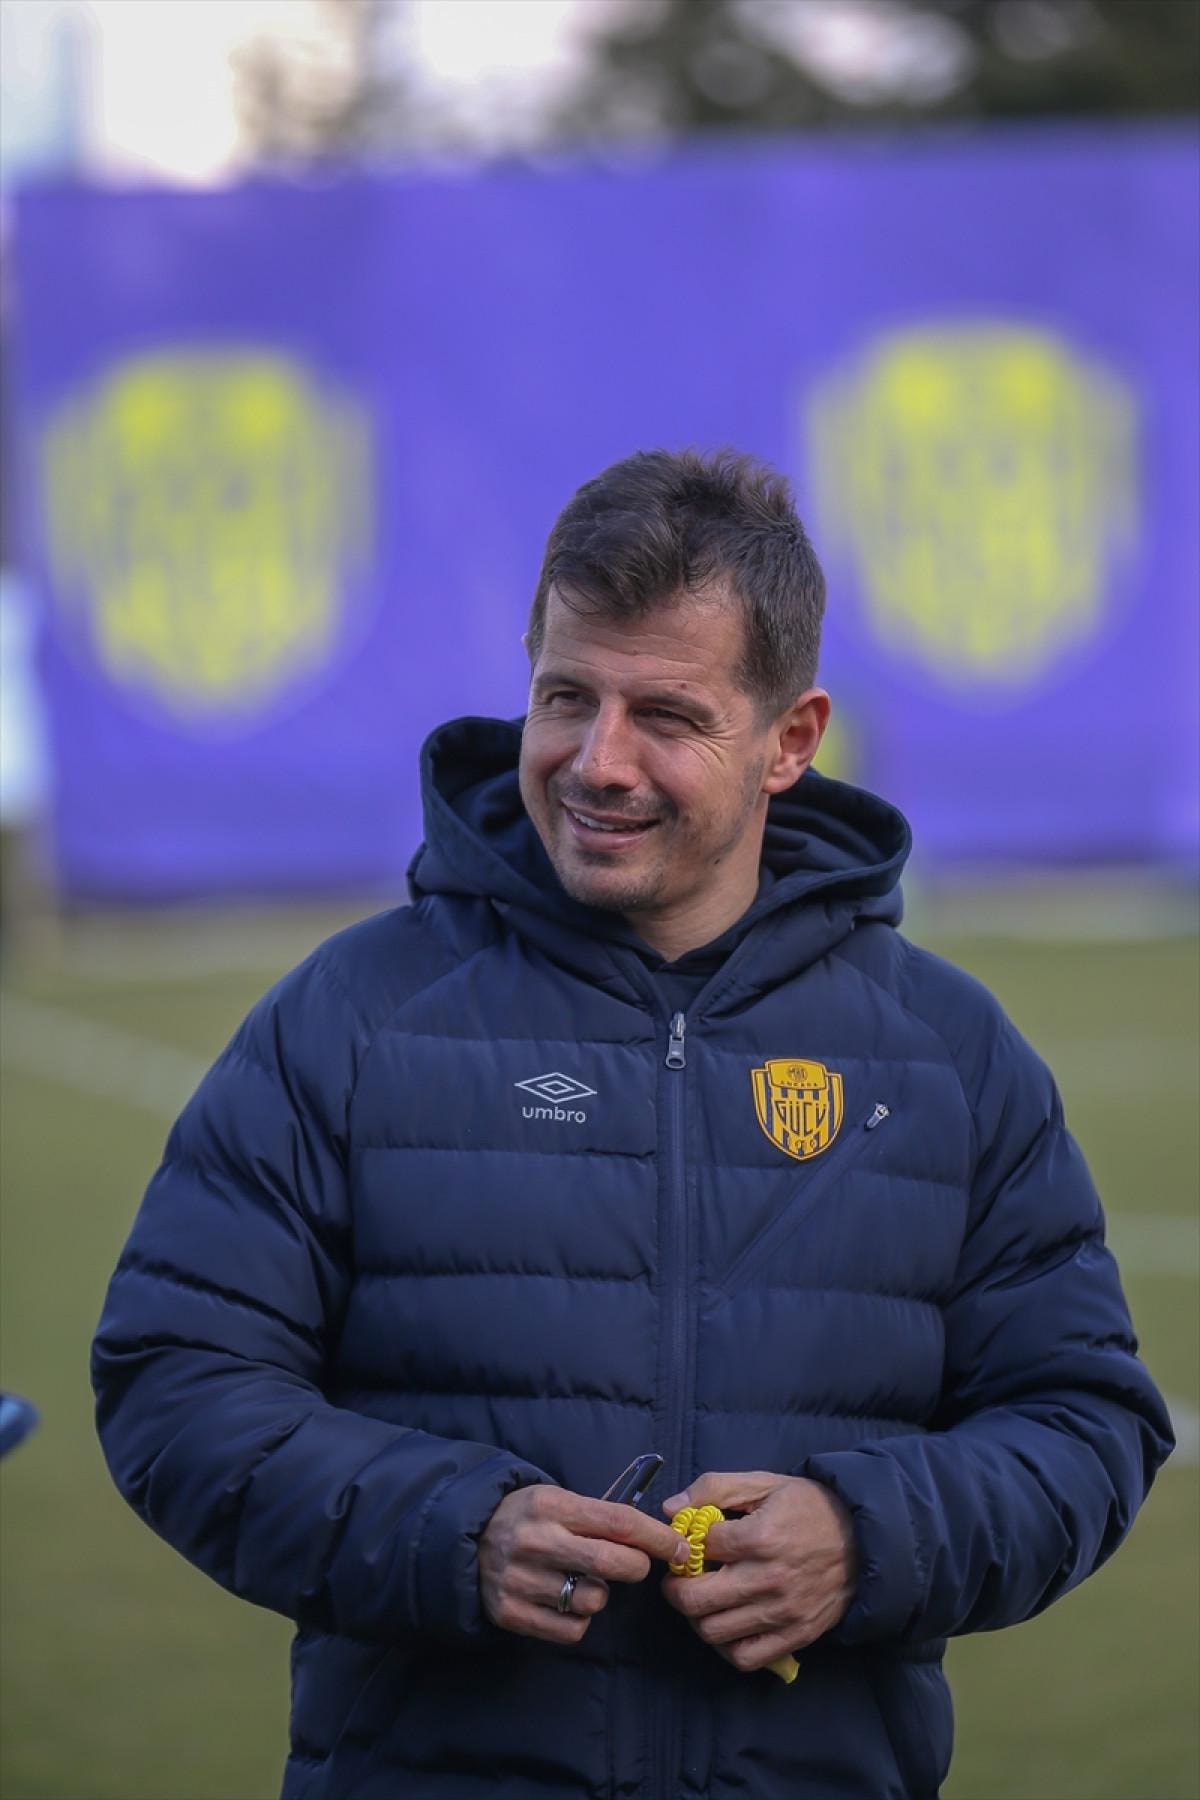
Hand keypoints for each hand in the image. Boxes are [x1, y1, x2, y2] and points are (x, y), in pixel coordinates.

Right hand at [480, 1484, 689, 1644]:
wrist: (469, 1538)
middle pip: (611, 1562)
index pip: (618, 1521)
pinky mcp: (511, 1613)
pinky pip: (571, 1629)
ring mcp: (521, 1579)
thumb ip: (599, 1515)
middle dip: (637, 1567)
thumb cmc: (530, 1517)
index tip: (679, 1547)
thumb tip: (657, 1536)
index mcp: (551, 1505)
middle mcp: (535, 1541)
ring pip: (593, 1600)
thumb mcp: (558, 1499)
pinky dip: (578, 1619)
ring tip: (581, 1580)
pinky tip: (564, 1600)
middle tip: (636, 1566)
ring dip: (600, 1594)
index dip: (655, 1537)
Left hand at [660, 1471, 857, 1672]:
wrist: (865, 1540)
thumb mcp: (764, 1483)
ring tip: (702, 1600)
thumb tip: (671, 1509)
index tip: (688, 1542)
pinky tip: (727, 1624)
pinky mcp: (795, 1636)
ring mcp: (783, 1613)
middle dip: (676, 1589)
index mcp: (761, 1537)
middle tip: (680, 1579)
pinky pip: (745, 1657)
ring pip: (714, 1631)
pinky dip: (726, 1646)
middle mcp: (769, 1579)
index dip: (686, 1543)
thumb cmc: (809, 1507)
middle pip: (696, 1599)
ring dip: (697, 1617)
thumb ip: (714, 1488)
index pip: (699, 1547)